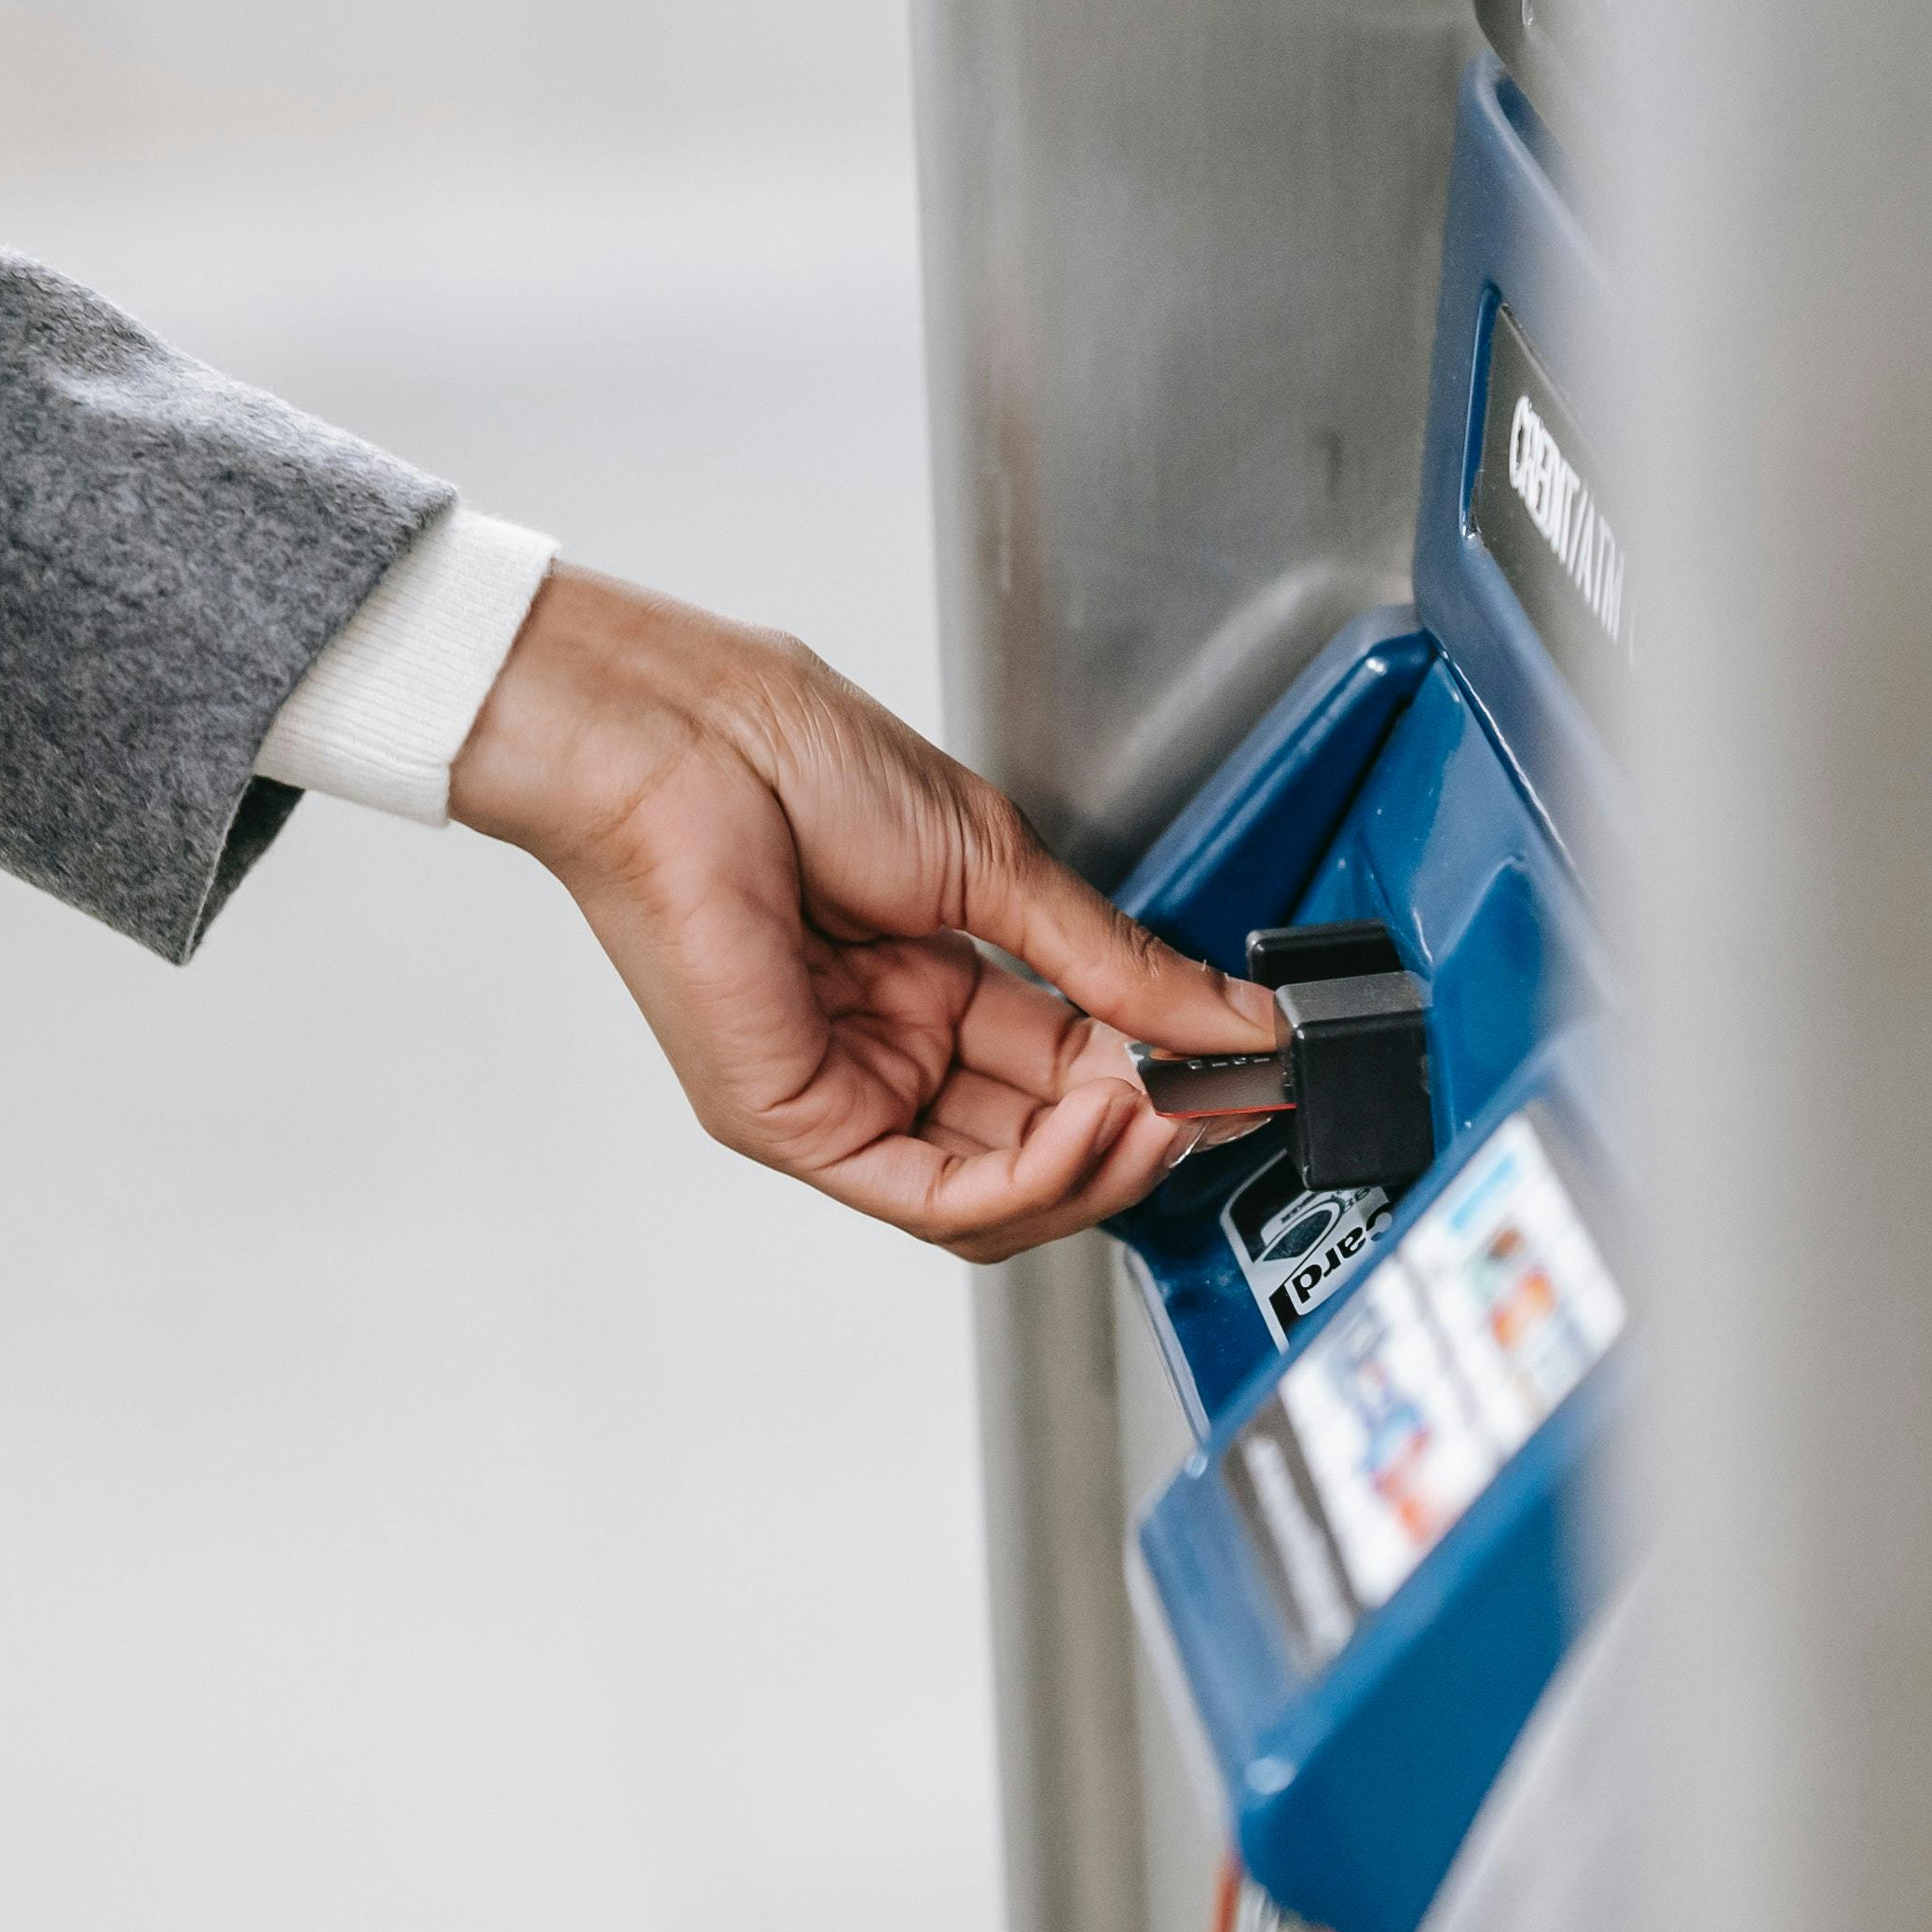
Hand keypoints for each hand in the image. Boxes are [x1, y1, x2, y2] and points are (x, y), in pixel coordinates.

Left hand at [448, 566, 1285, 1261]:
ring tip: (1167, 1111)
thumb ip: (1115, 963)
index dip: (1159, 1081)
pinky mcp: (794, 1123)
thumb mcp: (997, 864)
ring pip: (995, 1194)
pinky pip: (935, 1194)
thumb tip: (1231, 1017)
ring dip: (1099, 1165)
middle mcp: (882, 1048)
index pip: (1065, 1071)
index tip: (1245, 1069)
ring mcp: (837, 1091)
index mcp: (928, 981)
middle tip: (1221, 1101)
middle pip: (1038, 1148)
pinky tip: (1095, 1124)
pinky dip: (1033, 1176)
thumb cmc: (790, 759)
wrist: (685, 736)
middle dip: (1142, 1134)